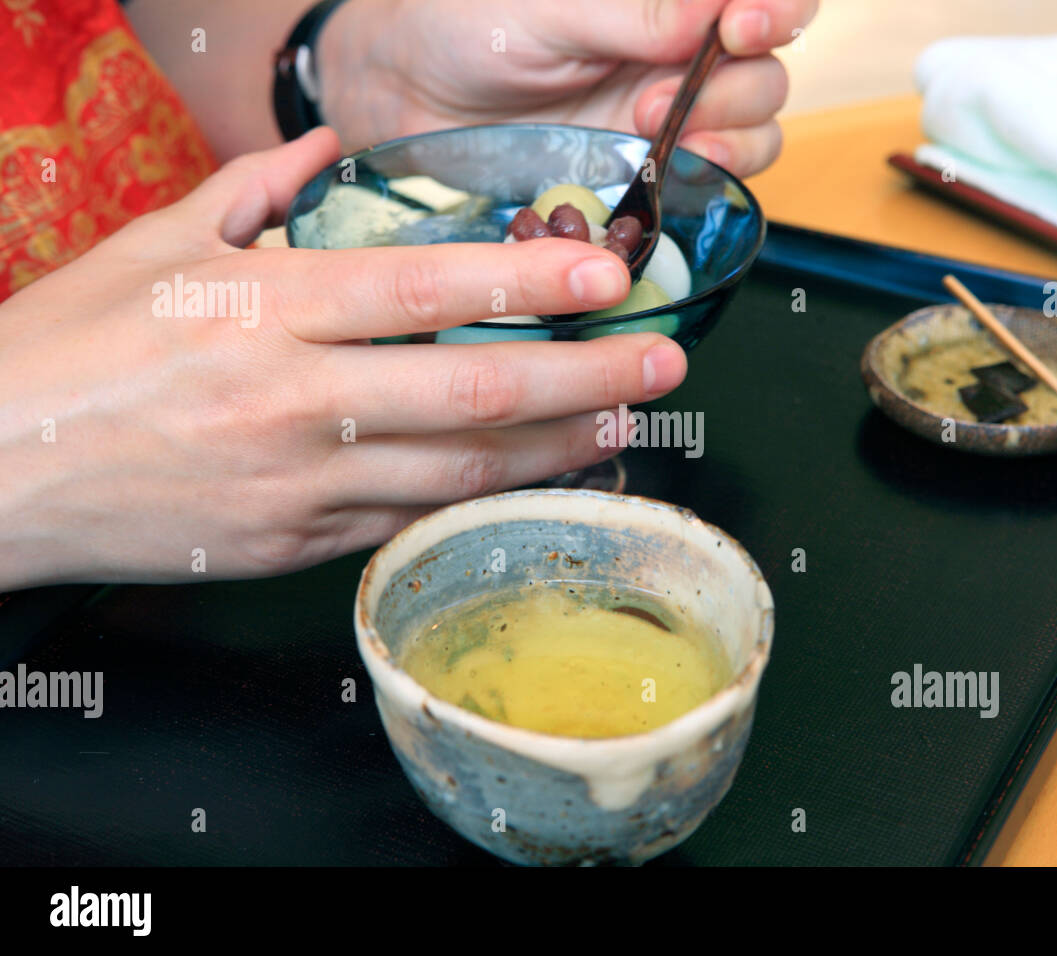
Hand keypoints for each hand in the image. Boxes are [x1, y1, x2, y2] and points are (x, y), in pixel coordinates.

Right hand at [0, 129, 685, 588]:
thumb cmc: (68, 348)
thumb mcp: (152, 247)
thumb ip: (252, 190)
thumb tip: (325, 140)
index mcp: (263, 309)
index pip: (424, 287)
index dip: (526, 275)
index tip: (603, 269)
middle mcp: (294, 398)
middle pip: (474, 386)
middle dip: (586, 374)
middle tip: (663, 359)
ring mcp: (301, 482)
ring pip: (460, 468)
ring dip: (557, 445)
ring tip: (625, 420)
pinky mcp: (295, 543)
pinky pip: (412, 518)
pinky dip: (482, 496)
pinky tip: (533, 476)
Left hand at [316, 0, 817, 176]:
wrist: (410, 95)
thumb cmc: (469, 23)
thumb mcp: (551, 9)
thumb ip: (638, 14)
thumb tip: (719, 13)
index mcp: (669, 0)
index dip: (777, 9)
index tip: (742, 26)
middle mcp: (683, 52)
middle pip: (769, 70)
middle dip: (734, 87)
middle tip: (654, 97)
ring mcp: (673, 114)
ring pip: (757, 127)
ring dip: (728, 136)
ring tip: (650, 131)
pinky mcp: (652, 170)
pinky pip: (716, 180)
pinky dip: (711, 179)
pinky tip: (673, 174)